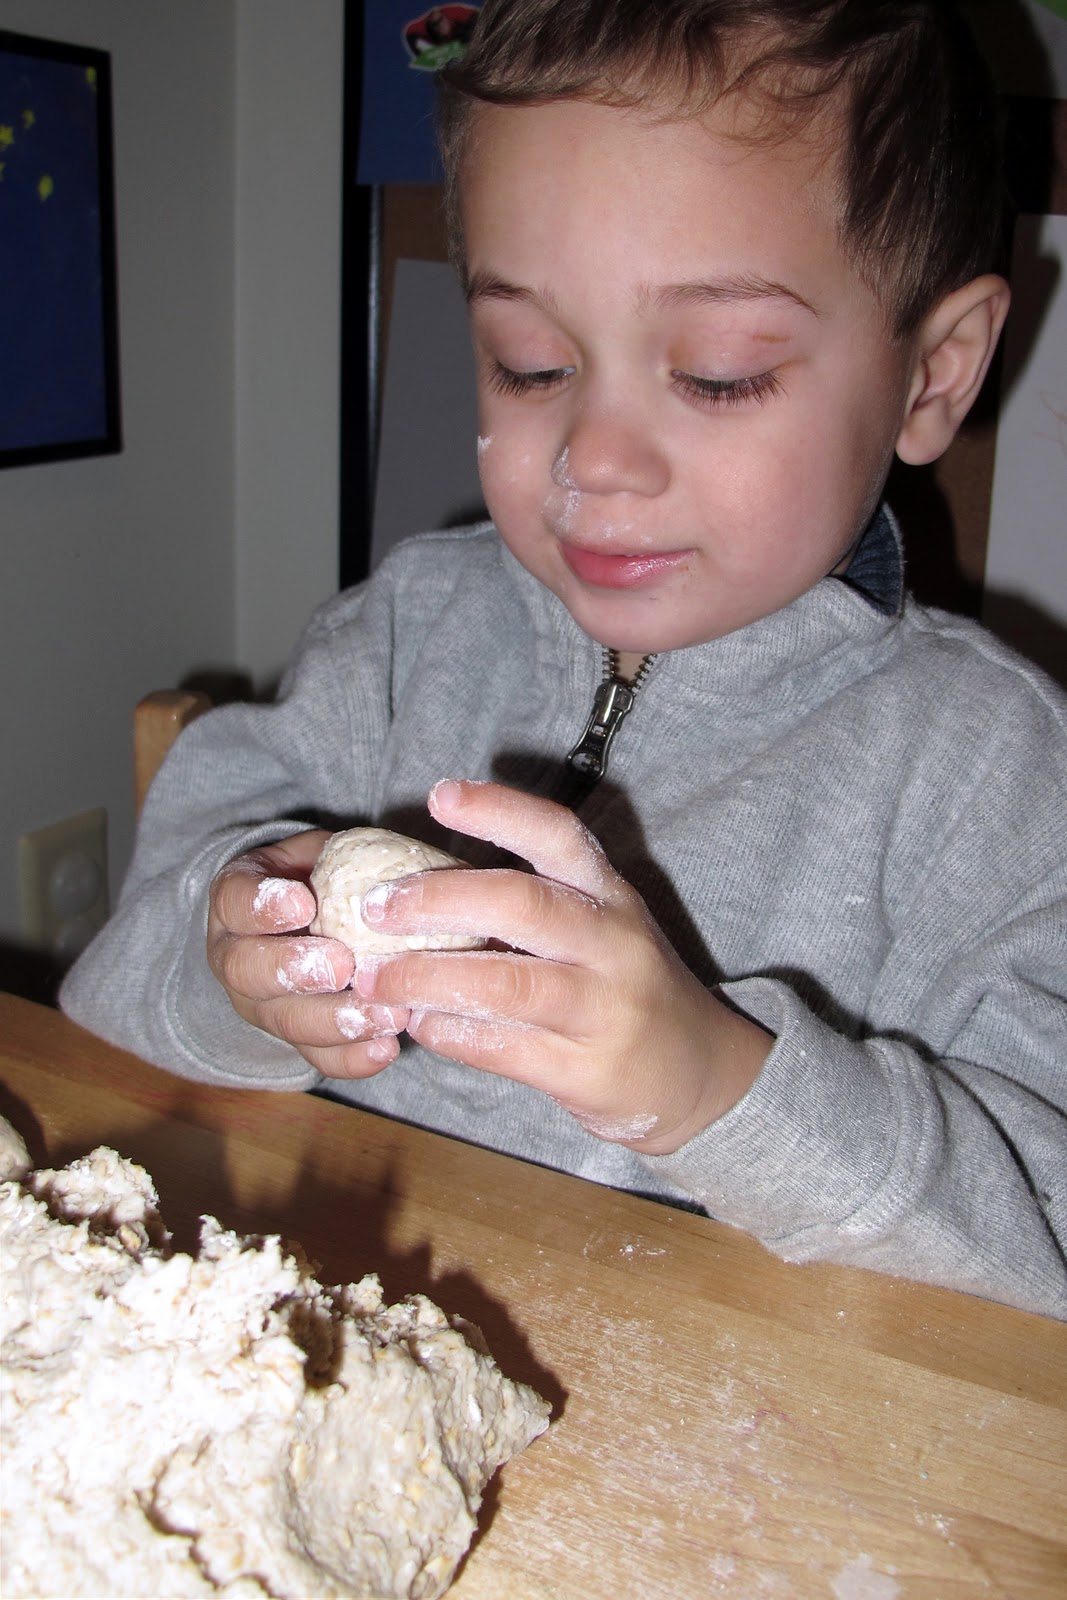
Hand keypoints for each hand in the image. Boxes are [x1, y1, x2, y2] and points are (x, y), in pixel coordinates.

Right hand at [207, 831, 408, 1076]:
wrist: (309, 924)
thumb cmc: (322, 878)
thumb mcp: (323, 853)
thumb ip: (346, 855)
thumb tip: (408, 863)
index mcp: (236, 903)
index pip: (233, 902)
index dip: (264, 906)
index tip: (304, 902)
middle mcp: (236, 958)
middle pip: (247, 972)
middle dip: (294, 970)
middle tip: (342, 965)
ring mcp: (261, 1006)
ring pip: (284, 1022)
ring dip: (335, 1020)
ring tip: (385, 1014)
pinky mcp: (295, 1040)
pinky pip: (316, 1058)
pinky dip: (352, 1058)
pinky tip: (387, 1048)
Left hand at [352, 781, 771, 1153]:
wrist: (694, 1073)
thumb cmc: (622, 985)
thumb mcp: (598, 926)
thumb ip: (527, 902)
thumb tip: (414, 884)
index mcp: (609, 894)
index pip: (558, 835)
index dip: (500, 810)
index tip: (439, 795)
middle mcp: (612, 944)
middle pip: (523, 905)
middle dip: (439, 901)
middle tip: (375, 906)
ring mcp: (602, 1010)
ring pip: (505, 984)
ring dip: (427, 977)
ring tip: (375, 978)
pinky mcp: (585, 1071)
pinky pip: (503, 1048)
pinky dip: (448, 1032)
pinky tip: (417, 1022)